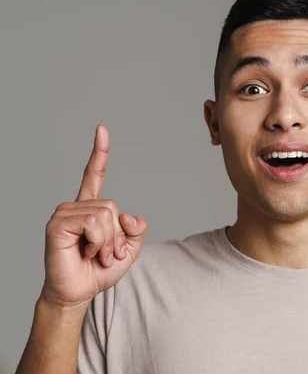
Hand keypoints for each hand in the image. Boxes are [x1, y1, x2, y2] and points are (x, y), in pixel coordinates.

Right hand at [40, 125, 147, 308]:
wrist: (79, 292)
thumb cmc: (99, 270)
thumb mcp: (129, 249)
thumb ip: (136, 229)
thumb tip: (128, 215)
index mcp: (91, 208)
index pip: (95, 175)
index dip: (99, 153)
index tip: (101, 129)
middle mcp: (76, 206)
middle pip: (113, 206)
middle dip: (118, 236)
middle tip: (107, 254)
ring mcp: (65, 213)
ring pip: (106, 214)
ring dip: (109, 242)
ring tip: (96, 255)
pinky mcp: (57, 224)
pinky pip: (93, 222)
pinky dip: (98, 241)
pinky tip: (86, 252)